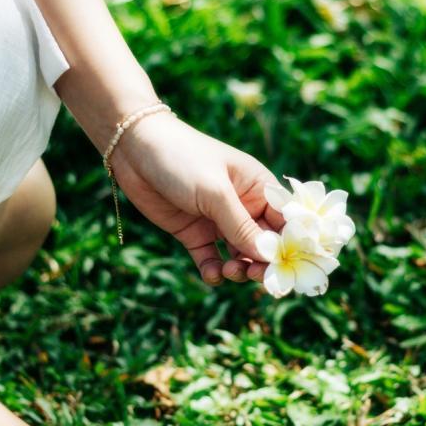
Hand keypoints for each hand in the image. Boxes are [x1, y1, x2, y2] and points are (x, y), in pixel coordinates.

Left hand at [108, 112, 282, 284]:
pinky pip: (212, 259)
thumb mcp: (215, 192)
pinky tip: (211, 273)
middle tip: (256, 276)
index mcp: (259, 188)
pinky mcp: (195, 233)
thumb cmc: (183, 159)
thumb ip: (241, 226)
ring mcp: (219, 221)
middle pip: (265, 243)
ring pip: (240, 255)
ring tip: (230, 271)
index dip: (291, 245)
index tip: (289, 268)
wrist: (134, 149)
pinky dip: (214, 271)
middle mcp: (243, 207)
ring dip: (240, 269)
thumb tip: (269, 257)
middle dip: (264, 262)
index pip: (286, 221)